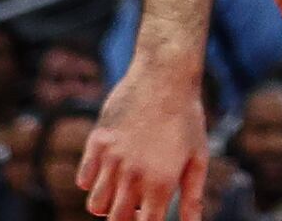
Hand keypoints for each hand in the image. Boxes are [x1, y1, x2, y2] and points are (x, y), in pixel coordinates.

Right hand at [78, 63, 210, 220]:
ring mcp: (111, 159)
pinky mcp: (96, 143)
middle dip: (125, 220)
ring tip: (124, 190)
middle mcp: (132, 175)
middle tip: (137, 208)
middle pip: (116, 220)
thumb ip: (193, 196)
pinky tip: (110, 171)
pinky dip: (93, 183)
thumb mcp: (198, 157)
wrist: (165, 76)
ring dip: (108, 205)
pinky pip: (83, 180)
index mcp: (161, 183)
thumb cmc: (188, 118)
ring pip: (96, 205)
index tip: (149, 218)